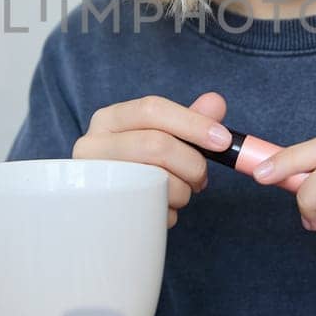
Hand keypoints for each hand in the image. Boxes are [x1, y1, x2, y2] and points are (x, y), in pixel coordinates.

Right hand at [72, 92, 228, 227]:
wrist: (106, 210)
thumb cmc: (139, 166)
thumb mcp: (162, 138)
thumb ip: (190, 120)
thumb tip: (216, 102)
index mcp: (109, 119)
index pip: (151, 109)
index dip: (193, 123)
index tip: (223, 141)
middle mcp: (93, 145)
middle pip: (156, 145)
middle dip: (192, 164)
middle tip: (202, 179)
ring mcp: (95, 180)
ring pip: (156, 181)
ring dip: (183, 192)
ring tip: (179, 194)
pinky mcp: (102, 212)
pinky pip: (151, 211)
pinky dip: (170, 213)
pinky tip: (163, 208)